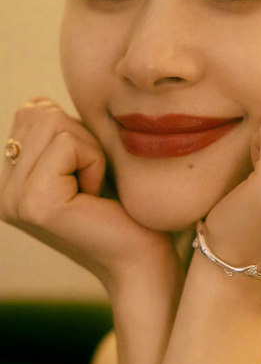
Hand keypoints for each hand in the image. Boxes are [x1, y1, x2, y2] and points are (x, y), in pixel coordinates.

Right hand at [0, 98, 178, 290]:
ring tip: (94, 191)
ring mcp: (12, 199)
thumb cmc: (125, 209)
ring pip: (53, 123)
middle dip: (81, 139)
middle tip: (94, 185)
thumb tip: (39, 102)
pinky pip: (68, 143)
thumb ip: (57, 133)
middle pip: (39, 113)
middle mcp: (2, 191)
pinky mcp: (34, 202)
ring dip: (89, 151)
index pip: (31, 112)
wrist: (143, 260)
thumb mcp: (85, 162)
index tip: (88, 176)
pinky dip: (94, 162)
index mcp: (10, 180)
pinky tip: (96, 198)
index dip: (75, 133)